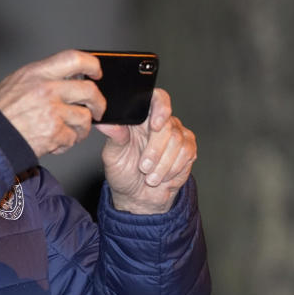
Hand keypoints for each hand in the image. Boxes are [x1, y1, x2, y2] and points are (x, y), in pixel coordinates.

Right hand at [0, 50, 104, 156]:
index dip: (92, 65)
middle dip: (99, 103)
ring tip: (68, 132)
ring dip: (80, 129)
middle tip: (97, 110)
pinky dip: (65, 143)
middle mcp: (47, 89)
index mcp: (38, 73)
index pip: (75, 59)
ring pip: (84, 118)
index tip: (97, 73)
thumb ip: (42, 77)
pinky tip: (54, 142)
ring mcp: (52, 111)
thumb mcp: (16, 82)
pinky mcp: (54, 132)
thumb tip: (66, 77)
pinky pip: (72, 138)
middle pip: (89, 90)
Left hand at [96, 88, 196, 213]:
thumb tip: (106, 122)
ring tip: (149, 177)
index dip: (160, 108)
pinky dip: (172, 169)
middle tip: (143, 167)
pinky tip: (162, 177)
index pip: (156, 98)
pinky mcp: (188, 150)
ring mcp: (176, 135)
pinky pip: (186, 153)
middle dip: (155, 150)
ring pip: (178, 141)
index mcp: (141, 118)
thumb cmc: (123, 172)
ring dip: (162, 164)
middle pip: (168, 125)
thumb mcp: (113, 155)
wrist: (137, 196)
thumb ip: (114, 136)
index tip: (155, 126)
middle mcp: (160, 123)